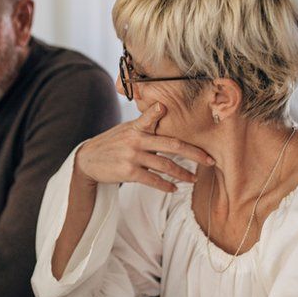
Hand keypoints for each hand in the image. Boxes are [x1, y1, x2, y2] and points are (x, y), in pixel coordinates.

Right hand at [75, 102, 214, 192]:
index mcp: (137, 127)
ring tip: (193, 179)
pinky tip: (174, 188)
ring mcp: (132, 156)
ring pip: (165, 165)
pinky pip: (152, 180)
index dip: (164, 113)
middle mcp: (136, 140)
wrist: (87, 160)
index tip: (195, 125)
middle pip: (172, 145)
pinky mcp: (128, 172)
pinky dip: (165, 185)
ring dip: (182, 174)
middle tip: (210, 160)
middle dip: (194, 154)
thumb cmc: (112, 143)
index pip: (155, 119)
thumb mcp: (126, 129)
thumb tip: (162, 107)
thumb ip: (145, 122)